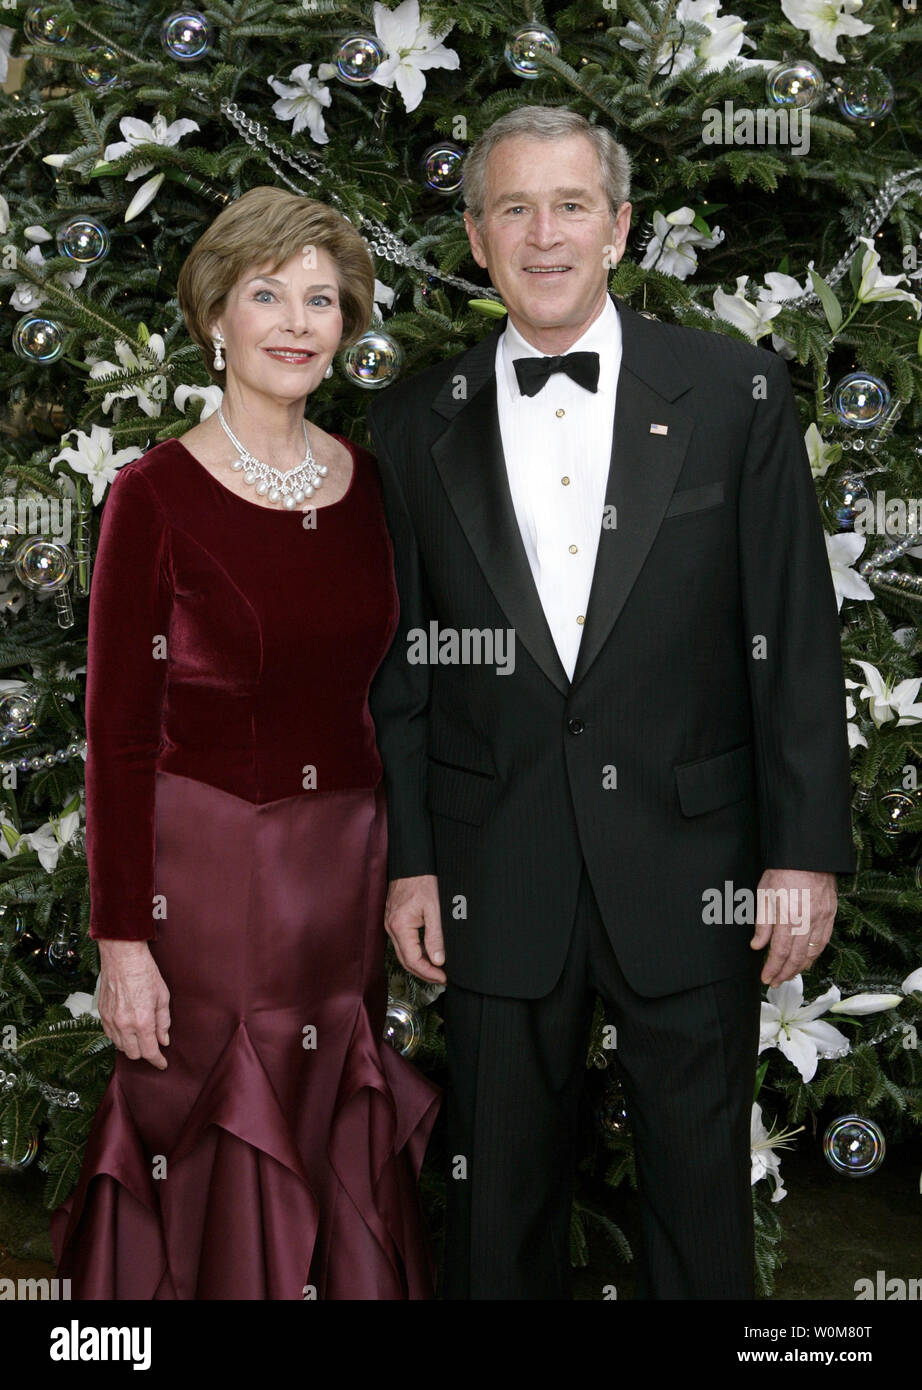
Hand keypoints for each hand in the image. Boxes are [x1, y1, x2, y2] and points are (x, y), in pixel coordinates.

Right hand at [97, 939, 170, 1068]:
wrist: (122, 956)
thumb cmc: (145, 972)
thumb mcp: (162, 996)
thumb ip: (163, 1022)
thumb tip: (164, 1040)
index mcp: (142, 1022)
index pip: (150, 1052)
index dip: (158, 1061)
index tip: (163, 1064)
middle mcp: (124, 1024)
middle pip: (133, 1054)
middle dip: (145, 1053)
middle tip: (153, 1046)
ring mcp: (110, 1020)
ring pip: (120, 1046)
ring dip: (131, 1046)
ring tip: (140, 1036)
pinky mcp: (102, 1014)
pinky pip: (110, 1035)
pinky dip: (119, 1037)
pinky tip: (127, 1029)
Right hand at [384, 874, 446, 984]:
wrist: (411, 863)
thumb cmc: (423, 881)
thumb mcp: (434, 909)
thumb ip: (435, 936)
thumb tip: (438, 961)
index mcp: (400, 926)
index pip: (412, 960)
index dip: (428, 973)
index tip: (443, 977)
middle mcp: (391, 927)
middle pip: (406, 960)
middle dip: (424, 972)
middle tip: (442, 978)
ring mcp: (391, 924)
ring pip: (404, 953)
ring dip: (420, 963)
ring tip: (437, 969)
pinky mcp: (394, 920)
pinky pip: (403, 942)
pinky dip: (415, 951)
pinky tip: (428, 953)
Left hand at [749, 868, 836, 987]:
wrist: (808, 855)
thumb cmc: (782, 871)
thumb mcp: (764, 894)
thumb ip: (762, 923)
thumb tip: (757, 946)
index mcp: (787, 915)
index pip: (780, 951)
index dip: (773, 968)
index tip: (766, 978)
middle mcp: (807, 920)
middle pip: (797, 957)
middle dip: (785, 973)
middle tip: (775, 982)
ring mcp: (821, 918)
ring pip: (812, 952)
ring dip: (800, 968)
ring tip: (789, 975)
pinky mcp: (831, 915)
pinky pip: (824, 942)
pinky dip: (815, 955)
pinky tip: (807, 961)